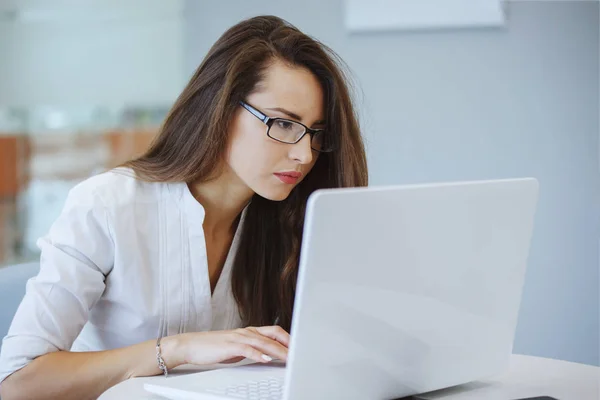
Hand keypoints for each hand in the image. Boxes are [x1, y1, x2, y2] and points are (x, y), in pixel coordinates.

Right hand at [170, 326, 289, 366]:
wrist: (192, 345)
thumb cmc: (214, 348)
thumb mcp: (237, 348)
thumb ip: (252, 349)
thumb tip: (267, 356)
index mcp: (250, 331)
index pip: (275, 331)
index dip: (289, 338)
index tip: (300, 347)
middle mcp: (247, 332)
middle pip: (273, 334)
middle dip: (288, 343)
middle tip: (300, 352)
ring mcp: (238, 337)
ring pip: (263, 342)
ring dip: (278, 351)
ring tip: (289, 358)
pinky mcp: (230, 346)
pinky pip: (247, 349)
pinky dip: (258, 354)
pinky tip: (265, 359)